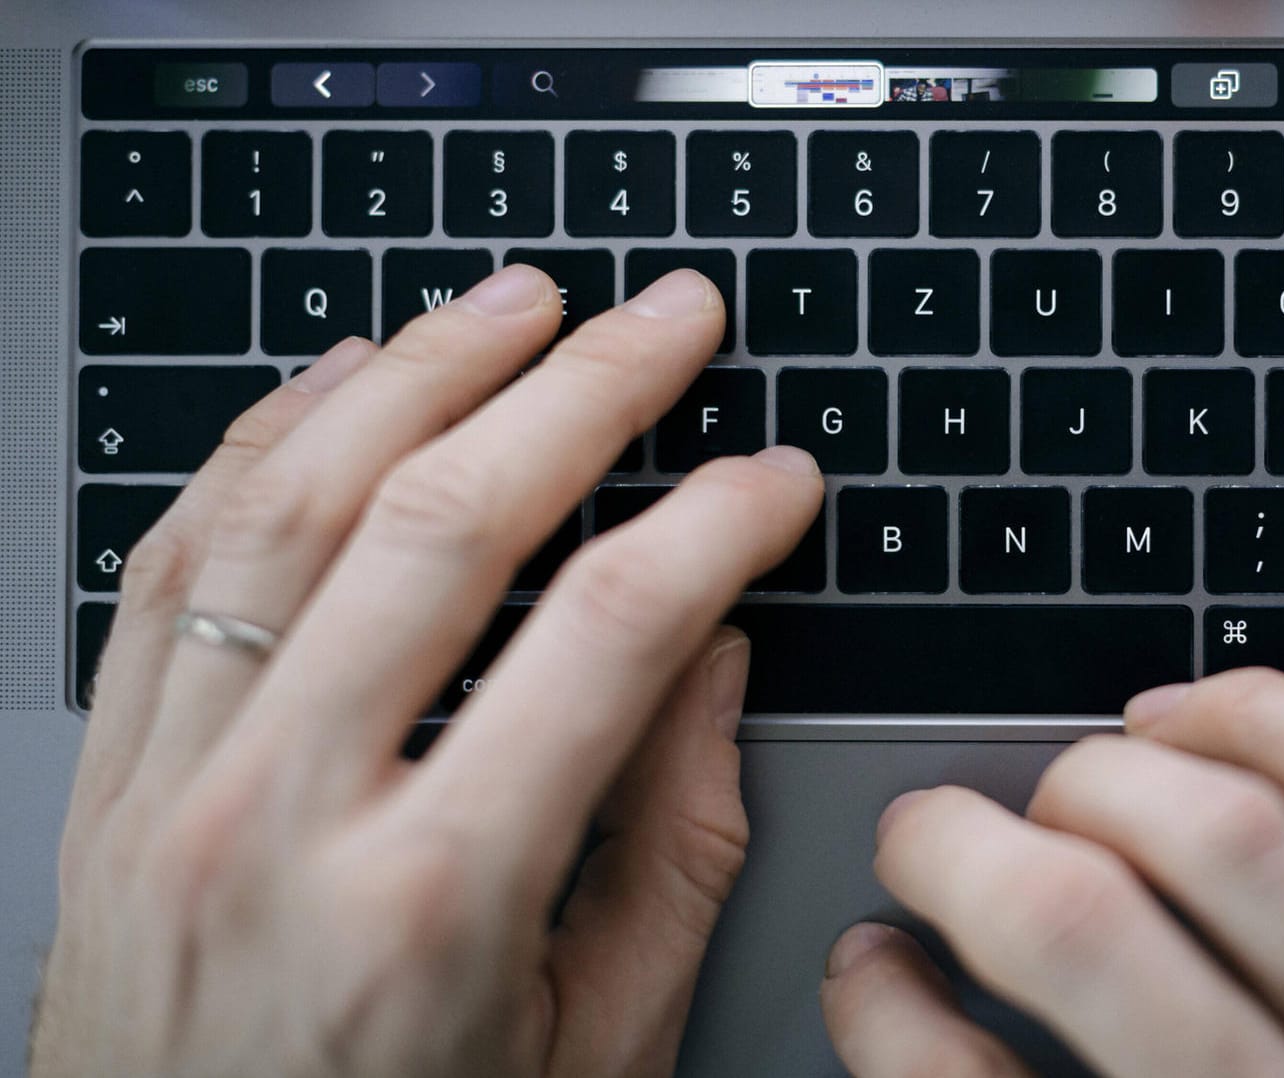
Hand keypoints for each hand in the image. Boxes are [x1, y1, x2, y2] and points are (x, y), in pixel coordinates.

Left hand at [32, 265, 821, 1077]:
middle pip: (448, 525)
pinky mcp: (113, 778)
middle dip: (584, 391)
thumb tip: (710, 660)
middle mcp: (286, 821)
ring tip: (518, 303)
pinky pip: (173, 561)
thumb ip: (672, 848)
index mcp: (435, 903)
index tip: (778, 479)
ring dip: (420, 374)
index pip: (608, 634)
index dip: (716, 524)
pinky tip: (344, 381)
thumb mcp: (592, 1047)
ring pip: (295, 506)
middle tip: (670, 319)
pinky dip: (263, 444)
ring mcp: (174, 787)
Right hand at [821, 670, 1283, 1077]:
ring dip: (1106, 783)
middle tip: (929, 841)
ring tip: (1065, 793)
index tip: (872, 964)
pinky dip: (1261, 720)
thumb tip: (892, 1000)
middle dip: (966, 853)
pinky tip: (1186, 725)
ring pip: (1239, 839)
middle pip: (1091, 930)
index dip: (884, 1013)